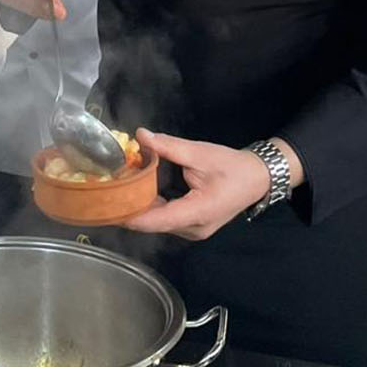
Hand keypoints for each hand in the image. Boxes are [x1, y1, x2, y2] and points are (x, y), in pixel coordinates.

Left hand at [121, 129, 272, 240]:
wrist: (258, 178)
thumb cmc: (232, 166)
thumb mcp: (200, 153)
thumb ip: (169, 147)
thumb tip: (140, 136)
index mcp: (198, 213)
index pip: (157, 220)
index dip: (131, 215)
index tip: (108, 205)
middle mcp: (193, 229)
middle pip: (154, 223)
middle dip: (131, 207)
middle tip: (108, 188)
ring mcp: (193, 231)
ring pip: (158, 223)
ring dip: (140, 207)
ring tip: (118, 188)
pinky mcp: (192, 226)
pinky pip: (166, 219)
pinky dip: (152, 207)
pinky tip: (138, 192)